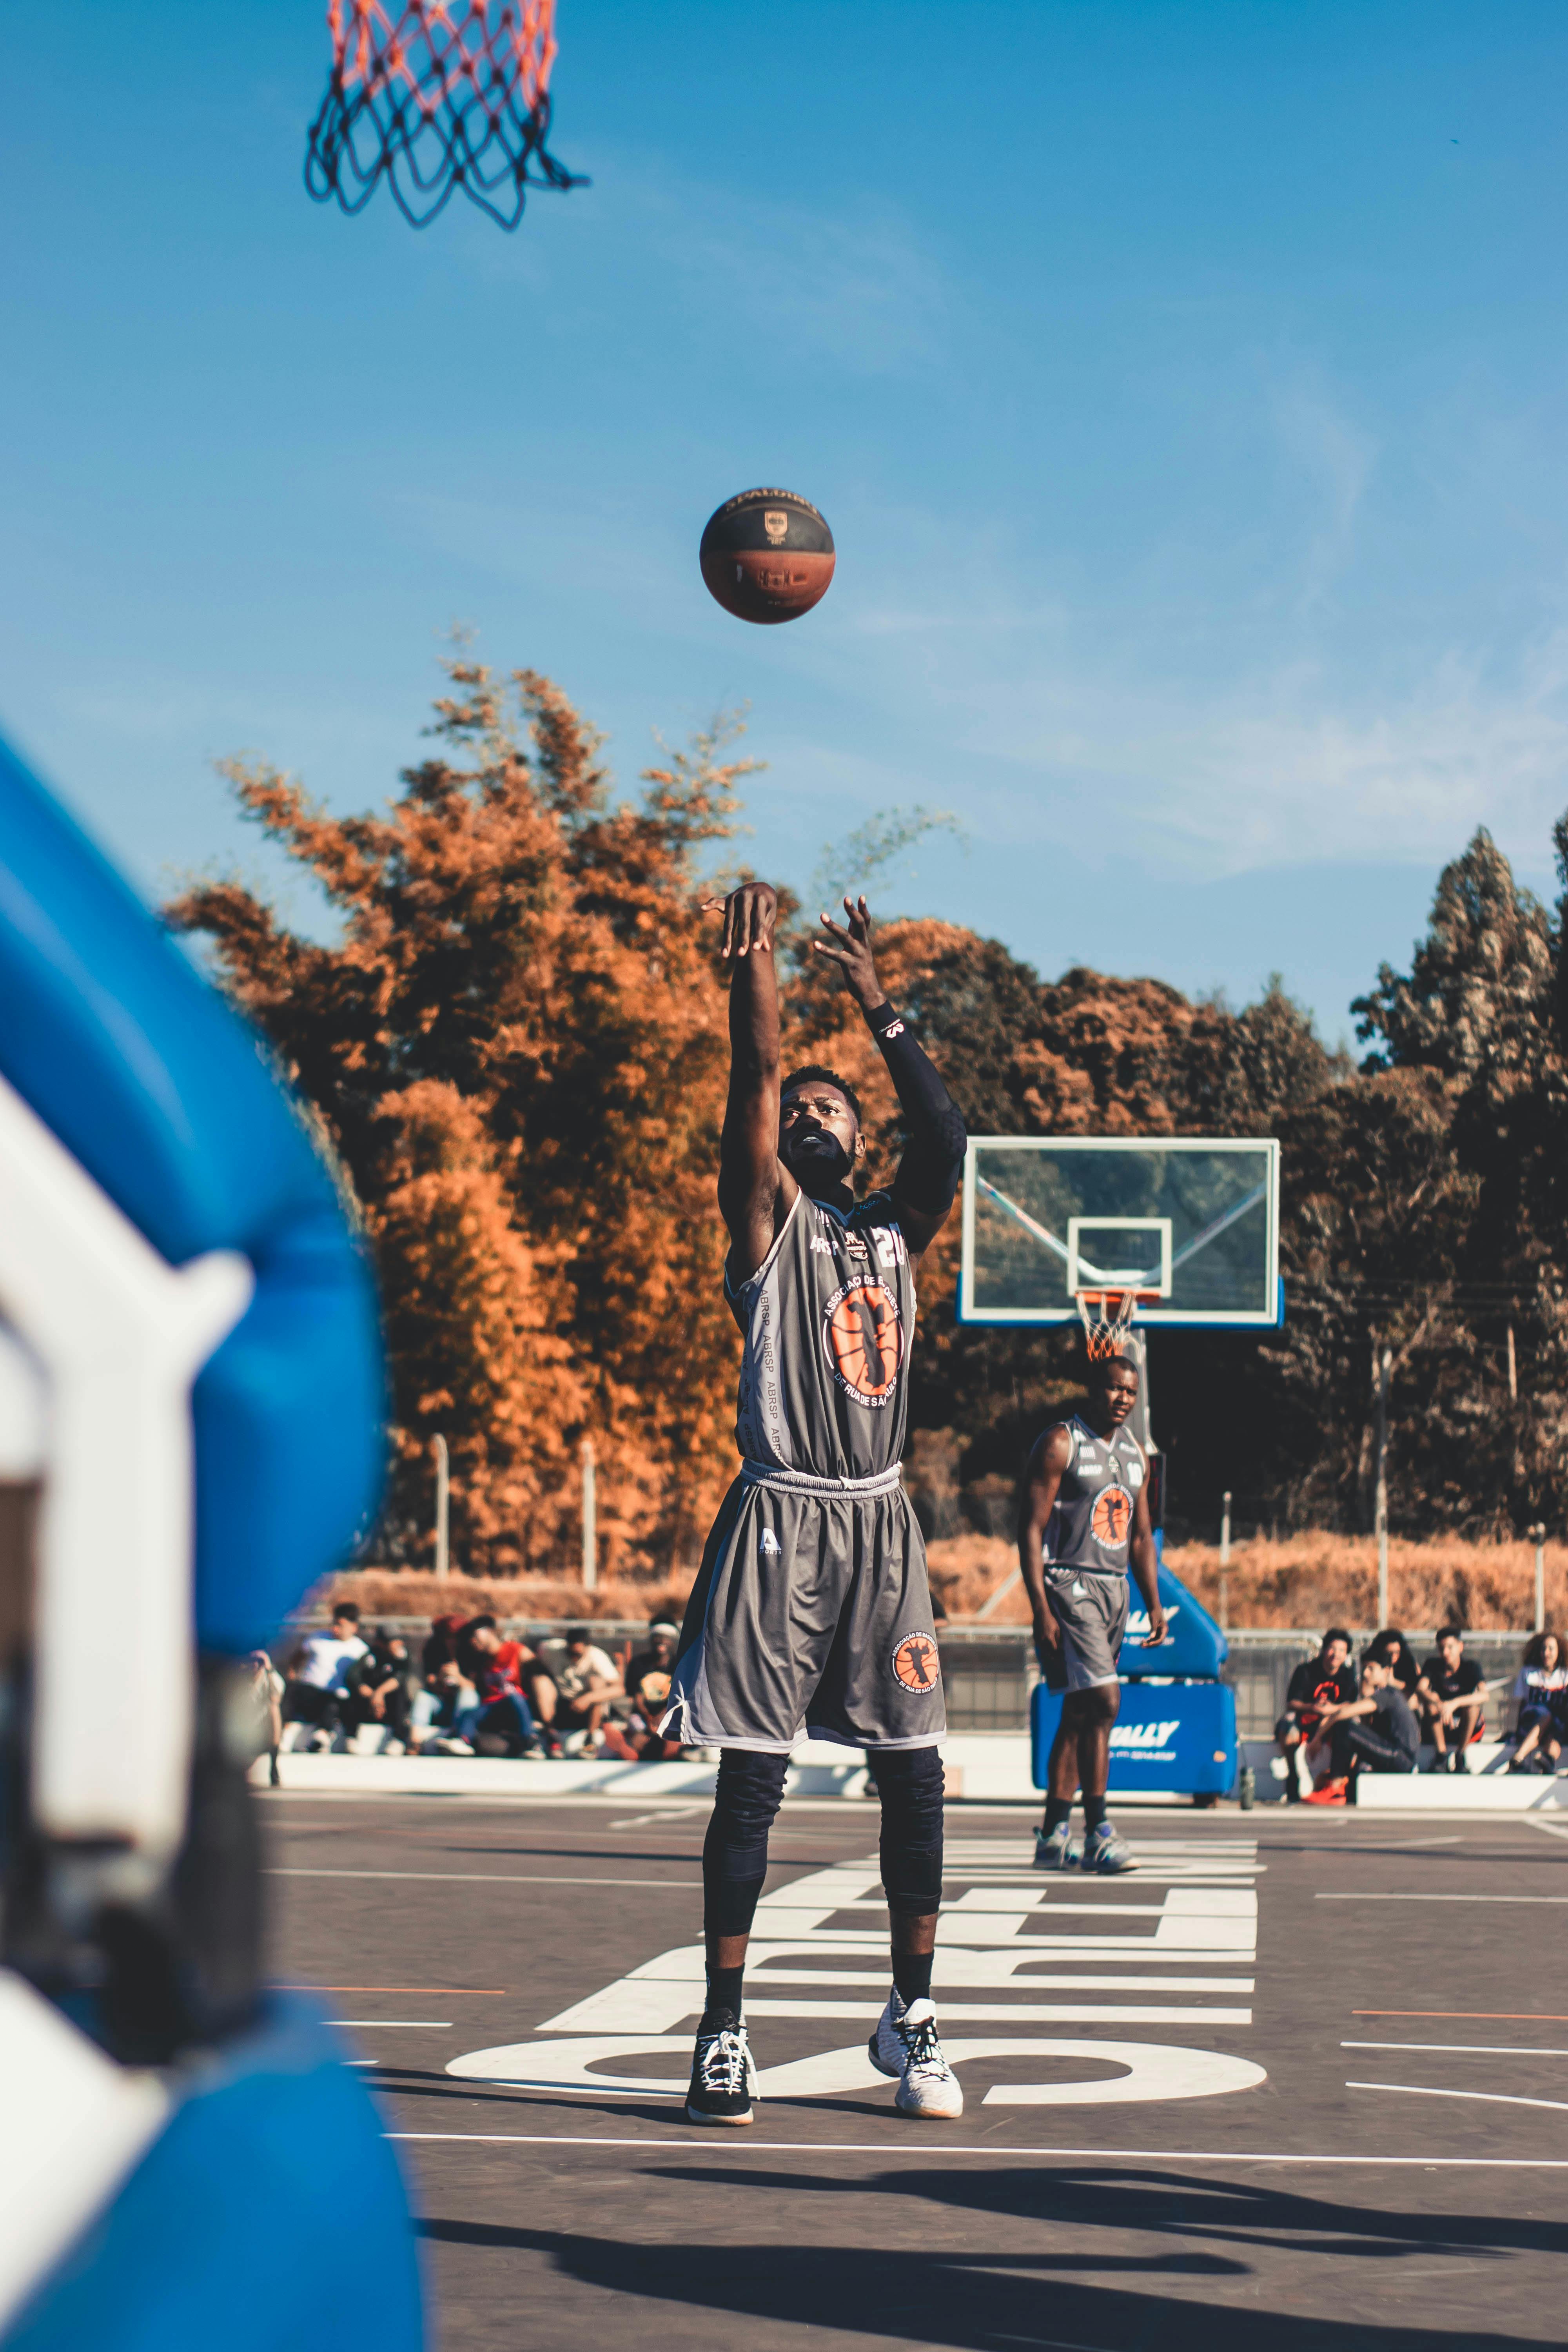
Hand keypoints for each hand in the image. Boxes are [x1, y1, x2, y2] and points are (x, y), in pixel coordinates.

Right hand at [702, 880, 776, 957]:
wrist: (760, 887)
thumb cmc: (766, 906)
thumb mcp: (769, 916)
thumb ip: (765, 931)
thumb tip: (765, 950)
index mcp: (761, 899)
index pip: (759, 920)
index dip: (758, 935)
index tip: (756, 949)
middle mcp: (747, 896)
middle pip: (744, 922)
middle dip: (743, 939)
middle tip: (741, 955)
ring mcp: (735, 896)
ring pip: (729, 921)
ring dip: (727, 939)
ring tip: (725, 955)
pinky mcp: (727, 899)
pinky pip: (717, 902)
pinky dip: (710, 904)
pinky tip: (703, 908)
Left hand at [812, 895, 885, 1010]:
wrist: (869, 992)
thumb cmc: (862, 970)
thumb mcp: (861, 952)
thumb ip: (856, 937)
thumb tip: (853, 923)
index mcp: (864, 941)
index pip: (866, 921)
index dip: (863, 909)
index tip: (861, 896)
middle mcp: (863, 945)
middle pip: (860, 924)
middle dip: (852, 911)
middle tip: (846, 898)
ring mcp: (857, 955)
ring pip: (845, 937)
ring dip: (833, 926)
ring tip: (822, 915)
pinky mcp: (849, 965)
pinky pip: (836, 955)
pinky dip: (825, 950)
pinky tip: (815, 944)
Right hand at [1032, 1607, 1060, 1655]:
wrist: (1041, 1614)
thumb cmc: (1051, 1620)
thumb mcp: (1057, 1628)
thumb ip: (1058, 1638)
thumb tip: (1060, 1645)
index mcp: (1050, 1637)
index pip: (1054, 1648)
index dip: (1057, 1653)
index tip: (1059, 1657)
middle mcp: (1043, 1639)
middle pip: (1047, 1650)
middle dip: (1051, 1655)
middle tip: (1054, 1659)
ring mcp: (1038, 1638)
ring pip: (1042, 1649)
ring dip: (1046, 1653)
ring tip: (1049, 1657)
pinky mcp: (1034, 1636)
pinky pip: (1038, 1645)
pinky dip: (1041, 1648)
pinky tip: (1043, 1650)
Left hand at [1141, 1606, 1167, 1646]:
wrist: (1154, 1608)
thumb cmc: (1155, 1613)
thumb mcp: (1153, 1621)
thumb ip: (1153, 1629)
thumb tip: (1151, 1637)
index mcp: (1165, 1629)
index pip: (1161, 1639)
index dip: (1155, 1642)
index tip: (1149, 1644)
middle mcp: (1163, 1632)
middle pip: (1157, 1641)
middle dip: (1150, 1644)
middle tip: (1142, 1645)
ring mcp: (1160, 1633)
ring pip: (1154, 1641)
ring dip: (1148, 1643)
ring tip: (1141, 1645)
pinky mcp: (1156, 1632)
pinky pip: (1152, 1638)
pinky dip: (1148, 1640)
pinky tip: (1142, 1641)